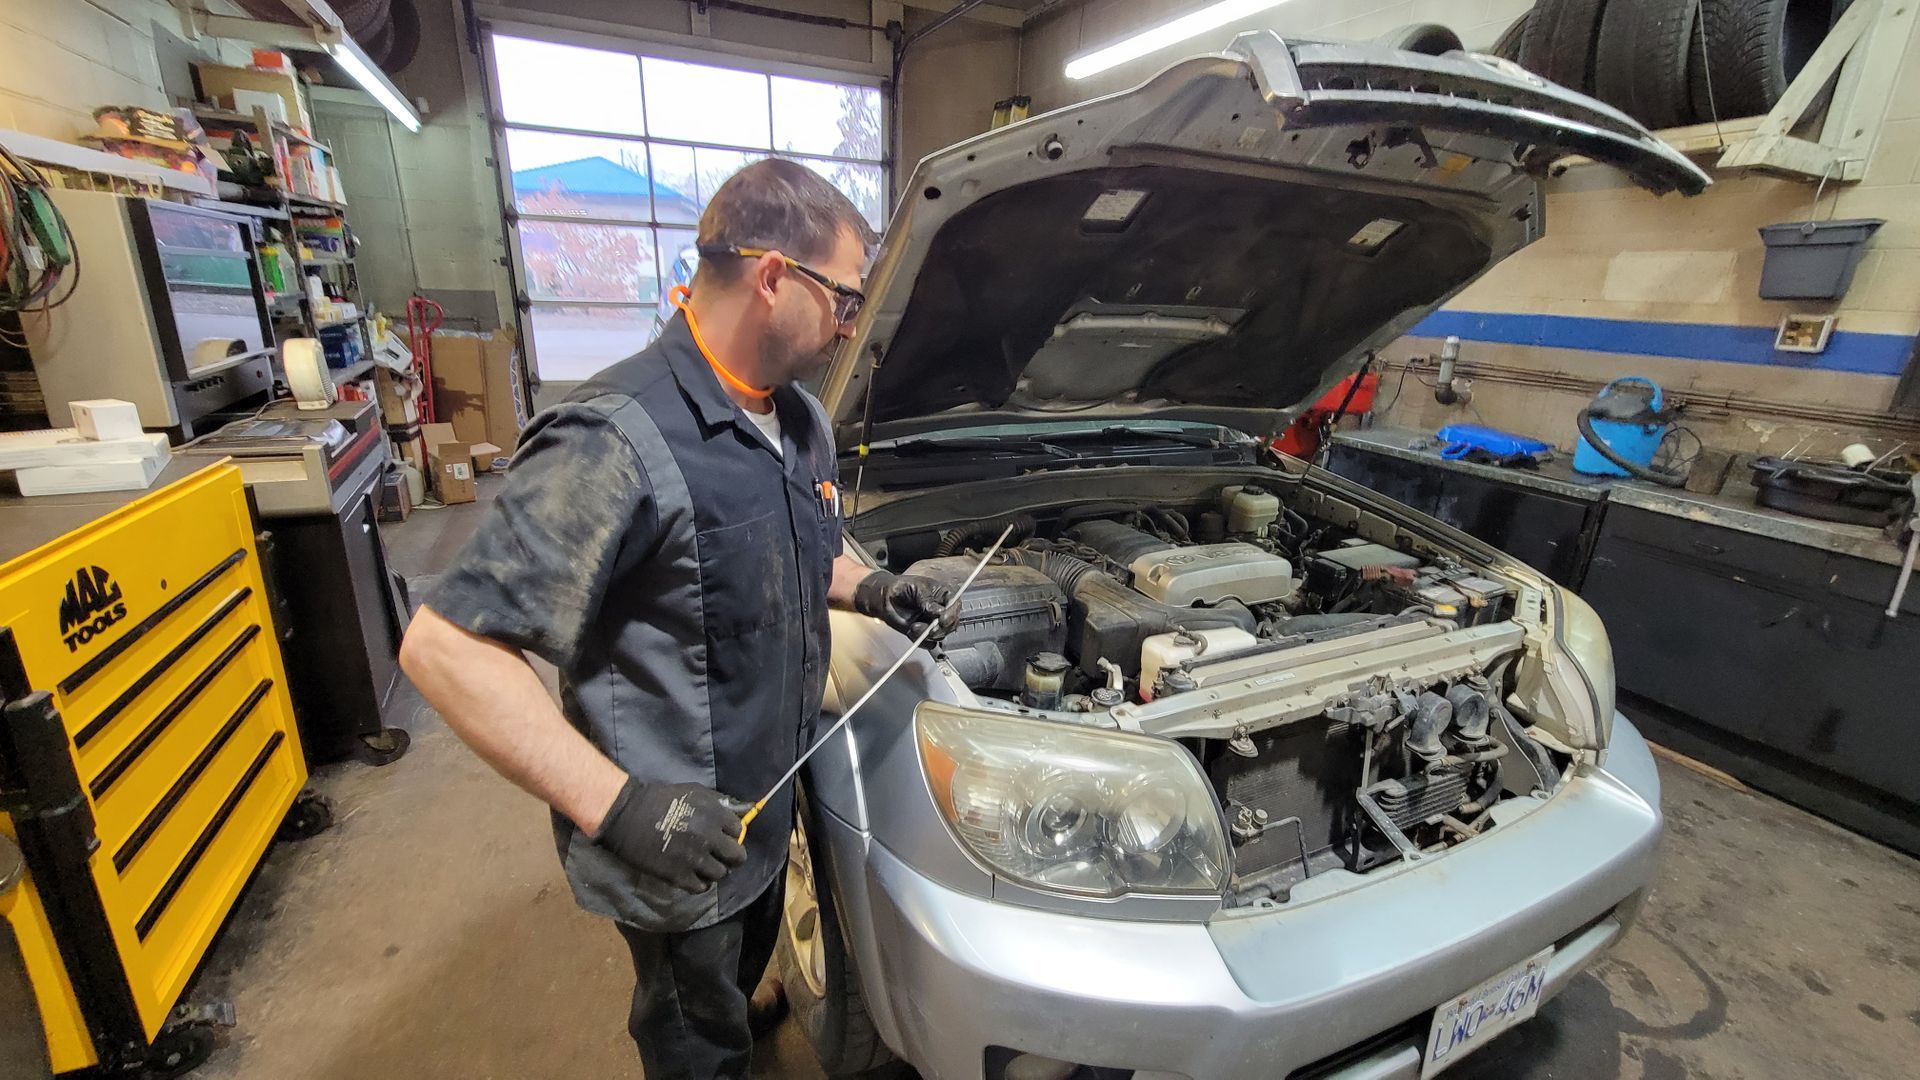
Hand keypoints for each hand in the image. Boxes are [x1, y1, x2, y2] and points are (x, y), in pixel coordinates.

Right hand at [593, 779, 748, 893]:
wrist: (628, 815)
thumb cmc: (660, 799)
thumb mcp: (694, 791)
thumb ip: (719, 801)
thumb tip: (744, 809)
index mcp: (715, 814)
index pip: (738, 831)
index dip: (731, 834)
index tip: (722, 836)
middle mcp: (710, 837)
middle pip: (737, 856)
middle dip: (731, 857)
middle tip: (720, 856)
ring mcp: (695, 859)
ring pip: (720, 874)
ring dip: (715, 871)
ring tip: (704, 866)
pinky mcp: (679, 876)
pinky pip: (701, 887)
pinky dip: (700, 884)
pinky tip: (693, 877)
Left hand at [853, 570, 953, 641]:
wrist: (885, 598)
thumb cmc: (900, 588)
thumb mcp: (916, 587)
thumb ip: (927, 599)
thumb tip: (937, 611)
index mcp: (944, 595)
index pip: (955, 606)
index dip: (951, 614)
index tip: (942, 620)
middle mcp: (941, 610)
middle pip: (951, 624)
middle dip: (941, 629)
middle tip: (931, 629)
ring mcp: (933, 623)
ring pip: (941, 635)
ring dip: (928, 634)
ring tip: (914, 627)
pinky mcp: (924, 633)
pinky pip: (929, 643)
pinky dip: (921, 640)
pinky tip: (912, 631)